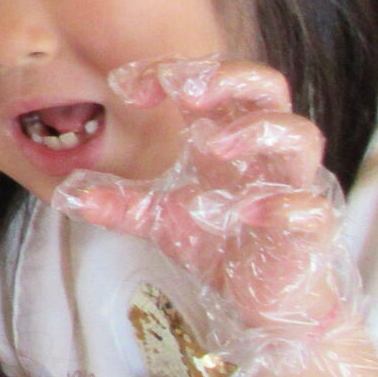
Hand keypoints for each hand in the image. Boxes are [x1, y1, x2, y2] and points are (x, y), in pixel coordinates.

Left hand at [54, 60, 362, 376]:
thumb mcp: (161, 220)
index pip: (214, 82)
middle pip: (268, 88)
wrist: (267, 304)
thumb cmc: (223, 246)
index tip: (131, 85)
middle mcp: (266, 154)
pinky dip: (281, 205)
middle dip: (230, 78)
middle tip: (185, 89)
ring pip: (300, 135)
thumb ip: (119, 202)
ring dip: (255, 132)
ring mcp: (293, 187)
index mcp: (231, 139)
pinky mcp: (310, 231)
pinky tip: (244, 213)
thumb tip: (67, 194)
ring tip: (212, 144)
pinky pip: (310, 207)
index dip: (176, 72)